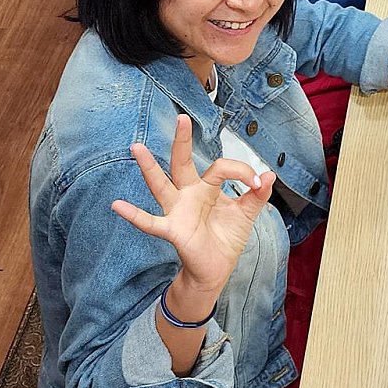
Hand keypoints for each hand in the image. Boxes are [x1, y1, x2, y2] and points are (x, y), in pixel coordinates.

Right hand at [111, 114, 275, 295]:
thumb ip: (257, 195)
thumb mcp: (246, 214)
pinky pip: (150, 223)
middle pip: (182, 162)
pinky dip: (134, 215)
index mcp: (207, 187)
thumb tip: (270, 174)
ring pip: (161, 185)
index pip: (221, 167)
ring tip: (137, 147)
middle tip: (182, 118)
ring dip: (149, 167)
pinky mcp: (173, 230)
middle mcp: (189, 194)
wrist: (217, 269)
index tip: (257, 184)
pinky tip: (117, 205)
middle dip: (182, 141)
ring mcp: (177, 211)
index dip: (242, 172)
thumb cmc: (226, 238)